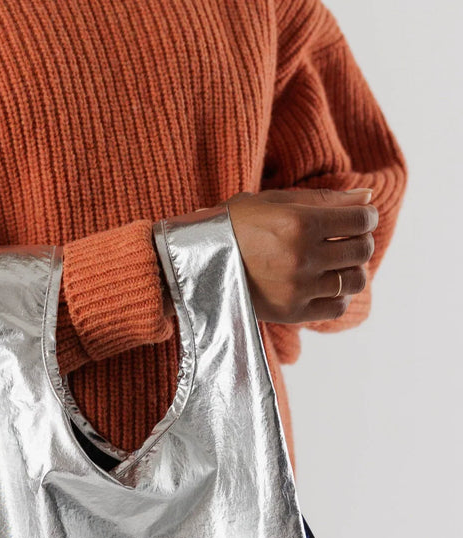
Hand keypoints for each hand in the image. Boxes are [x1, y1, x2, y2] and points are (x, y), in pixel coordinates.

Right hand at [220, 188, 377, 324]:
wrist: (197, 263)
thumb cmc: (236, 225)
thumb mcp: (275, 202)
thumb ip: (324, 199)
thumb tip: (368, 198)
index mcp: (300, 222)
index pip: (361, 219)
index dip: (366, 216)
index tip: (357, 217)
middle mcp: (302, 257)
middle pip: (362, 249)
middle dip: (360, 240)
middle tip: (344, 239)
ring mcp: (297, 288)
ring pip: (355, 280)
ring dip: (352, 269)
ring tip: (335, 264)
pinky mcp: (291, 312)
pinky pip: (337, 307)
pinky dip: (338, 296)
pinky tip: (325, 285)